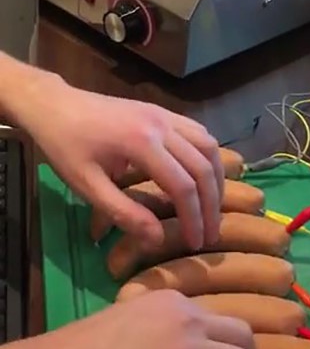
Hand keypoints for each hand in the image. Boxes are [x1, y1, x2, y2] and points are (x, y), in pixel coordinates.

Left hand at [19, 73, 223, 249]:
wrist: (53, 104)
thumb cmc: (65, 147)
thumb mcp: (87, 186)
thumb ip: (124, 213)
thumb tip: (157, 240)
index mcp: (141, 144)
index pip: (183, 186)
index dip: (194, 218)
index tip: (197, 244)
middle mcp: (163, 126)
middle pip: (204, 168)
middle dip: (212, 205)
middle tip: (211, 233)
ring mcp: (166, 116)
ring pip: (209, 148)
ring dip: (217, 180)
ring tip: (213, 207)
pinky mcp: (165, 113)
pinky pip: (200, 134)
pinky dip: (209, 158)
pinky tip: (205, 176)